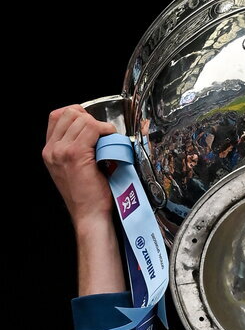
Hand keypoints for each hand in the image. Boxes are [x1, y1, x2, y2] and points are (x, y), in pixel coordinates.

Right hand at [43, 105, 125, 295]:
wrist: (89, 216)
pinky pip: (92, 129)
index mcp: (49, 152)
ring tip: (108, 138)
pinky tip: (111, 139)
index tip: (92, 124)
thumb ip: (74, 149)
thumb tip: (92, 131)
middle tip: (103, 132)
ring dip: (99, 125)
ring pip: (81, 119)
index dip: (77, 114)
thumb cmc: (88, 197)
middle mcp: (52, 150)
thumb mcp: (74, 170)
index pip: (57, 116)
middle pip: (69, 113)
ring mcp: (62, 151)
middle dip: (89, 118)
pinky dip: (105, 130)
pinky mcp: (76, 154)